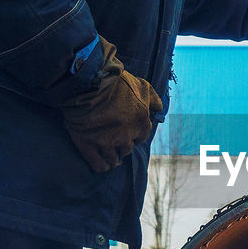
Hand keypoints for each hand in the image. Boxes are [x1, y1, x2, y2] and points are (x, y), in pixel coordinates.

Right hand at [59, 39, 162, 172]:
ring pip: (113, 158)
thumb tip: (159, 108)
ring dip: (113, 160)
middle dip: (123, 148)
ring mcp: (107, 141)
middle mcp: (126, 135)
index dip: (136, 136)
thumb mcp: (141, 85)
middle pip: (127, 148)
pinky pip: (97, 163)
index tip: (131, 136)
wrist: (89, 83)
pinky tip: (101, 167)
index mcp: (140, 122)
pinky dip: (101, 166)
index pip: (141, 136)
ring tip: (111, 161)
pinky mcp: (88, 144)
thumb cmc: (116, 81)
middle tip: (118, 147)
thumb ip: (153, 98)